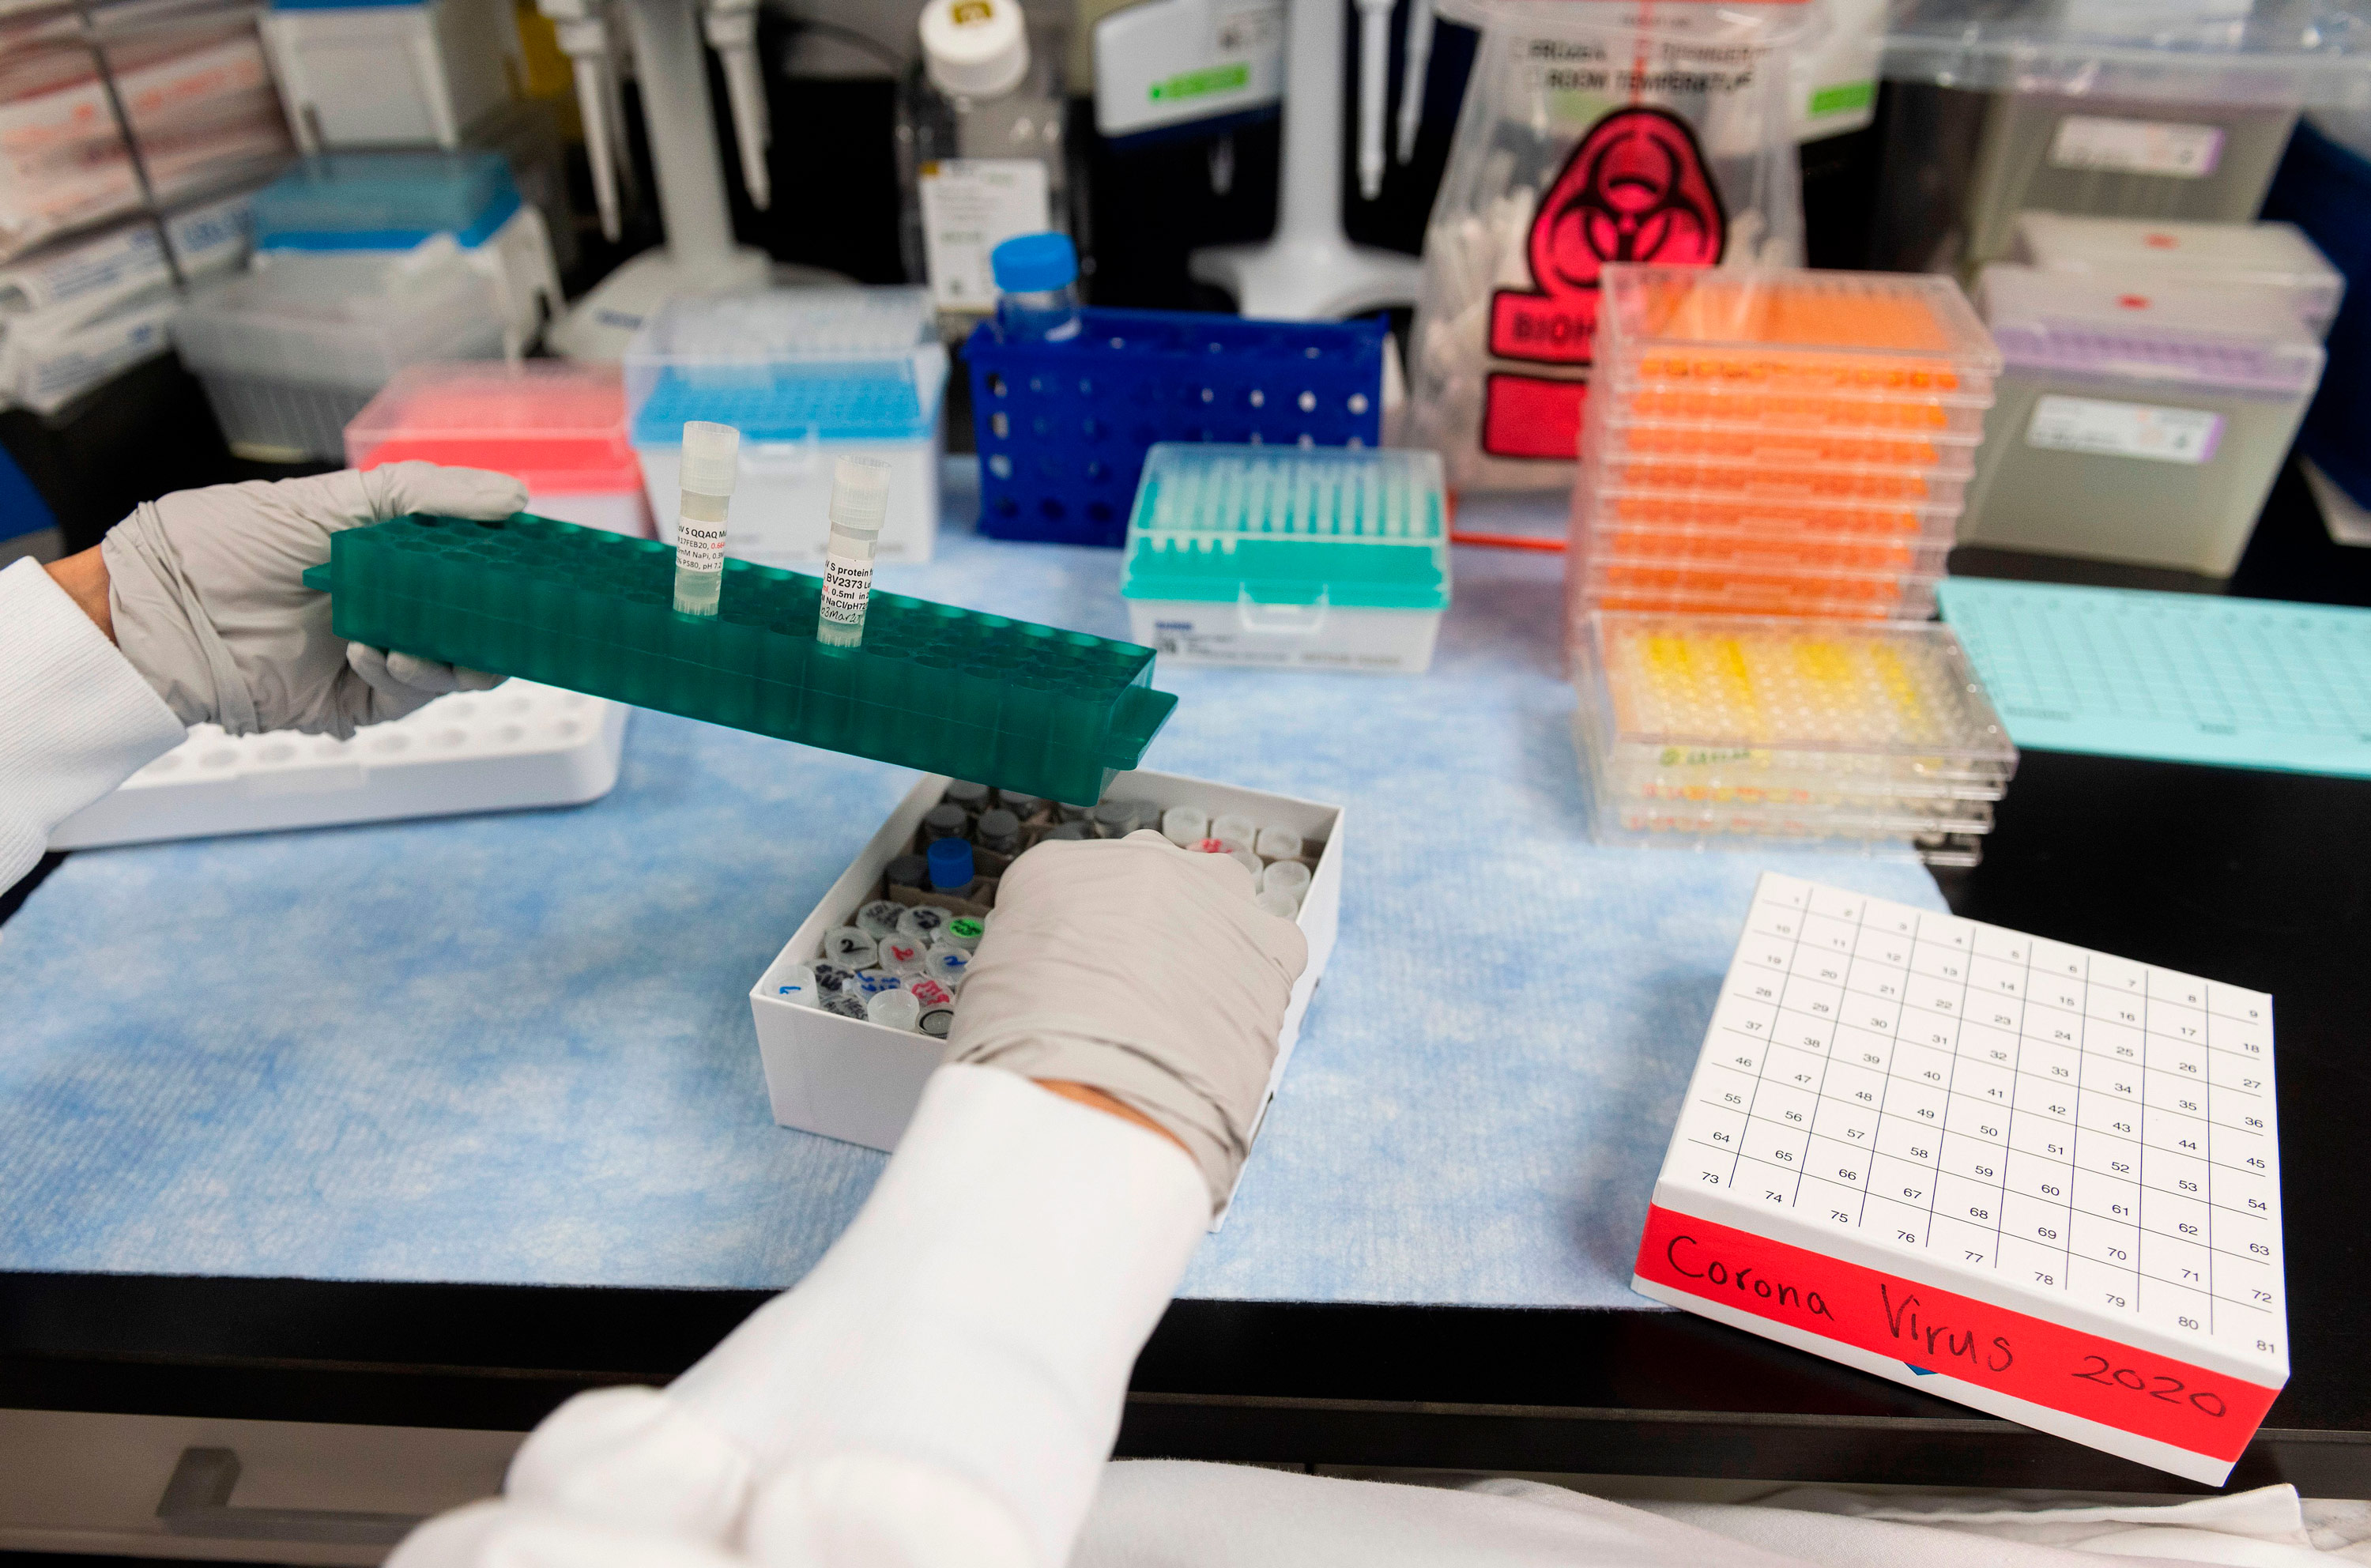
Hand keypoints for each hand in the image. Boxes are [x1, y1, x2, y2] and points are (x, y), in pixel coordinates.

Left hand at [95, 463, 526, 736]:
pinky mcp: (357, 701)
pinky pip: (411, 696)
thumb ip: (426, 495)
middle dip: (501, 622)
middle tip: (509, 613)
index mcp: (394, 555)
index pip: (474, 564)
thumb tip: (515, 496)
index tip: (541, 563)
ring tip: (414, 638)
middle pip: (481, 623)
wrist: (162, 608)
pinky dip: (404, 674)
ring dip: (451, 655)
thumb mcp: (333, 499)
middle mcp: (395, 605)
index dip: (510, 566)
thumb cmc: (229, 542)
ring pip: (460, 667)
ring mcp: (381, 652)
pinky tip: (371, 651)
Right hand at [948, 829, 1309, 1210]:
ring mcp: (1210, 894)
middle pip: (1151, 878)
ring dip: (1210, 938)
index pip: (1074, 882)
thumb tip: (1055, 977)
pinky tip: (1233, 1017)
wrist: (1098, 1092)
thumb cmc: (1028, 1053)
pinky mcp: (1270, 941)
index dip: (1083, 932)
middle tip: (1140, 988)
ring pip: (1220, 898)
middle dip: (1148, 924)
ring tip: (1192, 1005)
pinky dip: (1260, 975)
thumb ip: (1032, 958)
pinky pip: (1275, 943)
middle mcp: (1139, 861)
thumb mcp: (993, 987)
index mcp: (1058, 868)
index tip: (1088, 967)